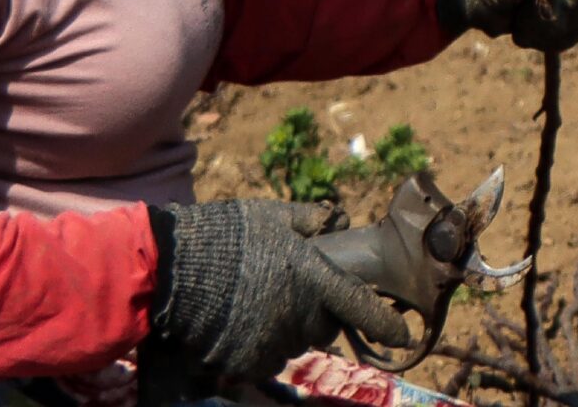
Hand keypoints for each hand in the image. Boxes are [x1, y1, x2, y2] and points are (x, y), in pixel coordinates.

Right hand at [148, 200, 410, 383]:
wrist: (173, 267)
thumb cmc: (227, 235)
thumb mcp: (273, 216)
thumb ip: (309, 220)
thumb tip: (335, 217)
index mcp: (314, 278)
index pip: (360, 307)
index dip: (385, 323)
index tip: (404, 335)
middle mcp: (299, 315)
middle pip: (325, 327)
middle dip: (317, 314)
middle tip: (290, 292)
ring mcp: (272, 341)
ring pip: (295, 344)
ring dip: (288, 330)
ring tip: (258, 304)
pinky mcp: (245, 361)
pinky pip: (265, 359)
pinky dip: (260, 347)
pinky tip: (241, 324)